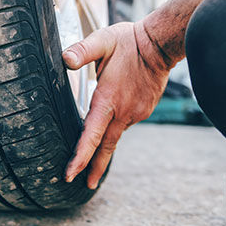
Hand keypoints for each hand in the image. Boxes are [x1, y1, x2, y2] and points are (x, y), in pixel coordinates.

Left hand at [62, 21, 170, 188]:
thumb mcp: (102, 41)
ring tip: (94, 155)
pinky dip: (115, 126)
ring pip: (115, 133)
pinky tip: (111, 118)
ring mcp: (136, 112)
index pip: (91, 135)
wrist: (160, 44)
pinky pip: (125, 122)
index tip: (70, 174)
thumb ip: (82, 51)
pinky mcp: (143, 110)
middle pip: (105, 146)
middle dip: (94, 167)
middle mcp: (123, 111)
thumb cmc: (129, 42)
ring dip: (104, 144)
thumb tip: (65, 59)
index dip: (81, 157)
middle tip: (86, 184)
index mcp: (108, 99)